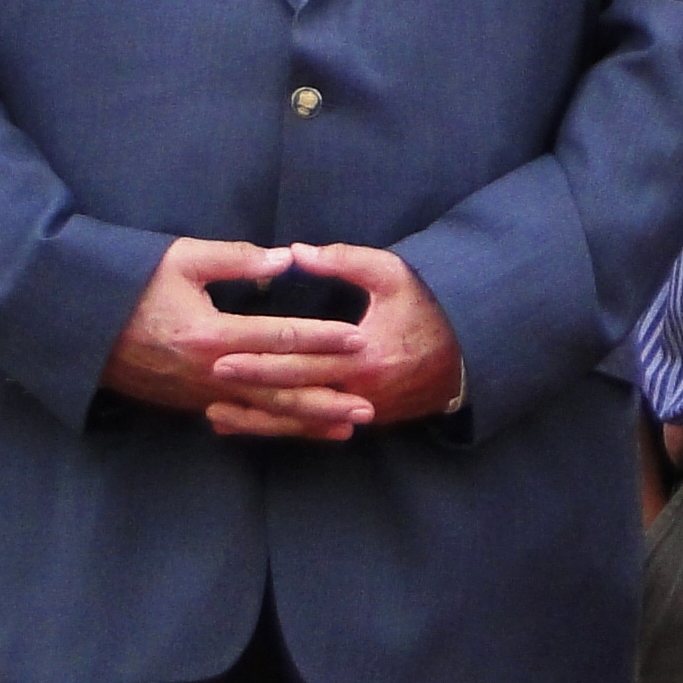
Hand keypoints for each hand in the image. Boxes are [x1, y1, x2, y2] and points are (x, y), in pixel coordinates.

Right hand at [99, 238, 367, 434]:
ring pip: (263, 412)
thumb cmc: (133, 285)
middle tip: (370, 404)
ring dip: (307, 421)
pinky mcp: (189, 403)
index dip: (323, 339)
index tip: (361, 339)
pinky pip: (240, 418)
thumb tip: (287, 259)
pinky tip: (299, 430)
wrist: (79, 328)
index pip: (281, 338)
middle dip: (327, 397)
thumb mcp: (183, 260)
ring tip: (348, 427)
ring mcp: (198, 393)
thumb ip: (238, 259)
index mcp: (212, 334)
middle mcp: (209, 372)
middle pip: (279, 389)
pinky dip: (273, 425)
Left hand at [204, 244, 462, 439]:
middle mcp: (359, 389)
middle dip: (249, 387)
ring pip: (300, 421)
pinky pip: (317, 428)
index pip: (300, 359)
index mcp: (363, 352)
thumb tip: (295, 252)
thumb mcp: (393, 274)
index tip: (221, 354)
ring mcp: (362, 410)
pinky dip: (284, 429)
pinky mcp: (365, 420)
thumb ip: (345, 262)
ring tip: (218, 415)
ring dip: (258, 420)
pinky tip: (255, 426)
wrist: (472, 353)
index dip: (259, 358)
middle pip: (293, 392)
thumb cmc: (431, 307)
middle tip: (210, 380)